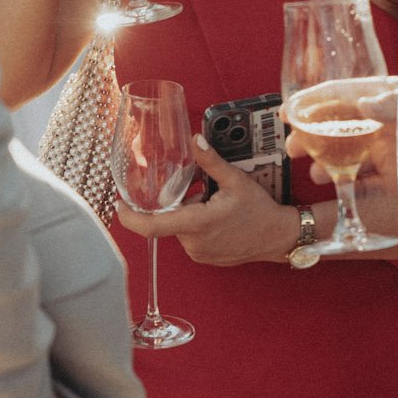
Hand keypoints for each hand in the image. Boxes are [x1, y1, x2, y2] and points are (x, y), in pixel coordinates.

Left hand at [117, 134, 299, 265]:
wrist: (279, 238)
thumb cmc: (260, 211)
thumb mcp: (236, 180)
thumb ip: (211, 162)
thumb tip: (194, 140)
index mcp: (198, 224)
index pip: (152, 226)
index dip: (130, 217)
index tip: (118, 205)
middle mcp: (194, 243)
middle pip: (169, 219)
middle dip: (179, 202)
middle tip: (202, 191)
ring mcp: (199, 253)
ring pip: (180, 228)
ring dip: (189, 213)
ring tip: (215, 204)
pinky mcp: (204, 257)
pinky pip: (190, 238)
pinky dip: (196, 225)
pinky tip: (218, 217)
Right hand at [288, 84, 397, 198]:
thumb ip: (393, 102)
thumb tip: (364, 105)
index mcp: (384, 98)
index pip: (341, 96)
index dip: (312, 102)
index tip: (287, 112)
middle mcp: (382, 125)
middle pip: (338, 127)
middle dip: (311, 137)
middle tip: (292, 148)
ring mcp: (387, 153)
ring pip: (348, 158)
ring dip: (326, 164)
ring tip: (315, 174)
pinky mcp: (395, 180)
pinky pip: (367, 186)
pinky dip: (349, 187)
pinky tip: (337, 188)